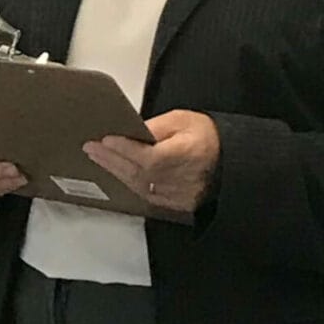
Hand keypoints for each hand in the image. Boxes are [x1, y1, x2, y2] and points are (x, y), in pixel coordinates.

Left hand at [84, 109, 220, 214]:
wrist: (232, 161)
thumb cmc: (208, 136)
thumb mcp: (183, 120)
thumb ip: (157, 127)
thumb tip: (131, 132)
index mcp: (186, 155)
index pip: (149, 157)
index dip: (126, 149)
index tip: (105, 140)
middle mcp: (181, 179)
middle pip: (139, 172)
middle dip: (112, 159)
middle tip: (91, 148)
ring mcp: (179, 195)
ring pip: (140, 186)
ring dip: (117, 171)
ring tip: (99, 157)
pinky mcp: (178, 203)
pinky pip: (148, 194)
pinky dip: (131, 182)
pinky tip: (118, 172)